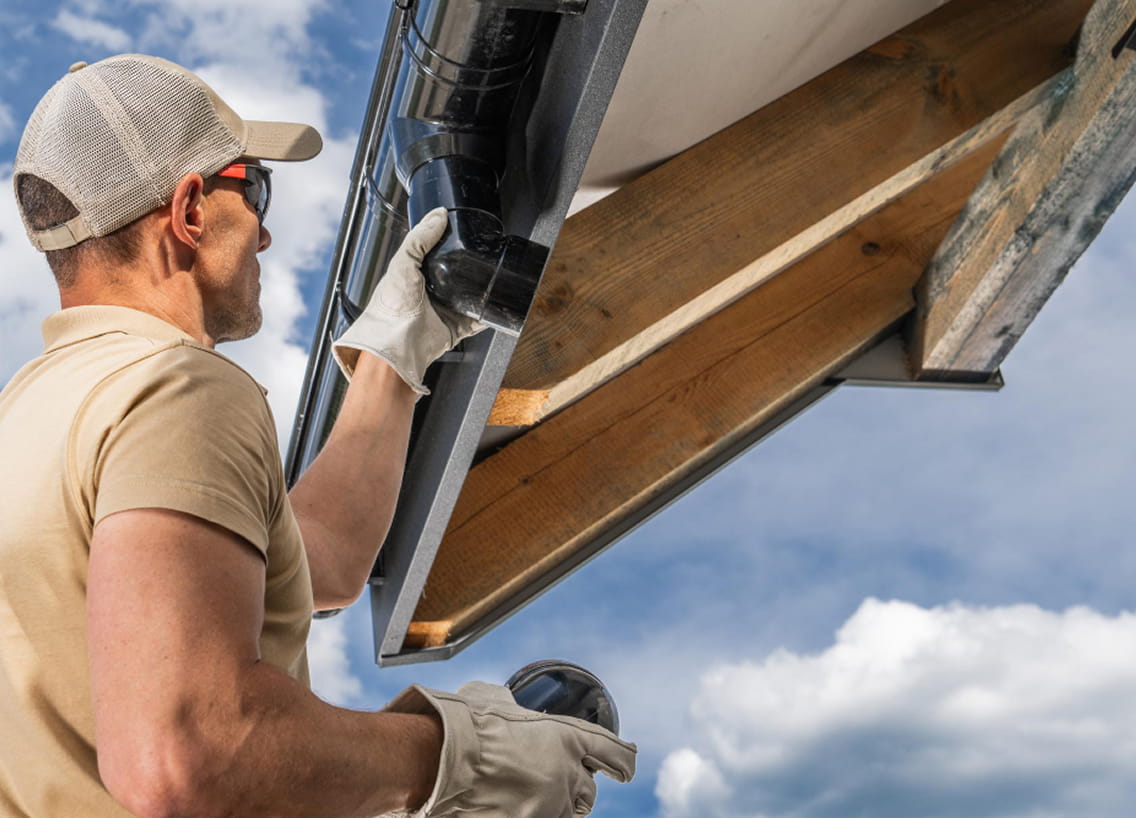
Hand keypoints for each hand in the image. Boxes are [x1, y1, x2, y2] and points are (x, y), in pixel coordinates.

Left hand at [333, 208, 485, 396]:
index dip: (447, 240)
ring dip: (481, 289)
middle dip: (469, 266)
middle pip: (456, 273)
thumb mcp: (402, 261)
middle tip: (482, 252)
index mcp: (414, 274)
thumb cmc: (390, 308)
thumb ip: (420, 237)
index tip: (462, 229)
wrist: (397, 344)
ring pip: (469, 295)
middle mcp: (429, 292)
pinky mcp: (455, 328)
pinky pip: (477, 319)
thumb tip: (438, 216)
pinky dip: (487, 314)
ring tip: (493, 275)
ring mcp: (444, 310)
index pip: (434, 252)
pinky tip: (494, 304)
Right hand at [384, 681, 636, 816]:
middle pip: (589, 791)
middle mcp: (566, 776)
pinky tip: (516, 806)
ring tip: (535, 797)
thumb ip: (511, 706)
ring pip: (568, 813)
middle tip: (557, 780)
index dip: (622, 760)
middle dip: (576, 786)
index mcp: (567, 738)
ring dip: (557, 806)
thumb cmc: (464, 724)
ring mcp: (548, 808)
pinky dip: (536, 813)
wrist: (438, 761)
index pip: (614, 753)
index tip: (626, 767)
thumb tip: (505, 702)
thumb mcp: (493, 700)